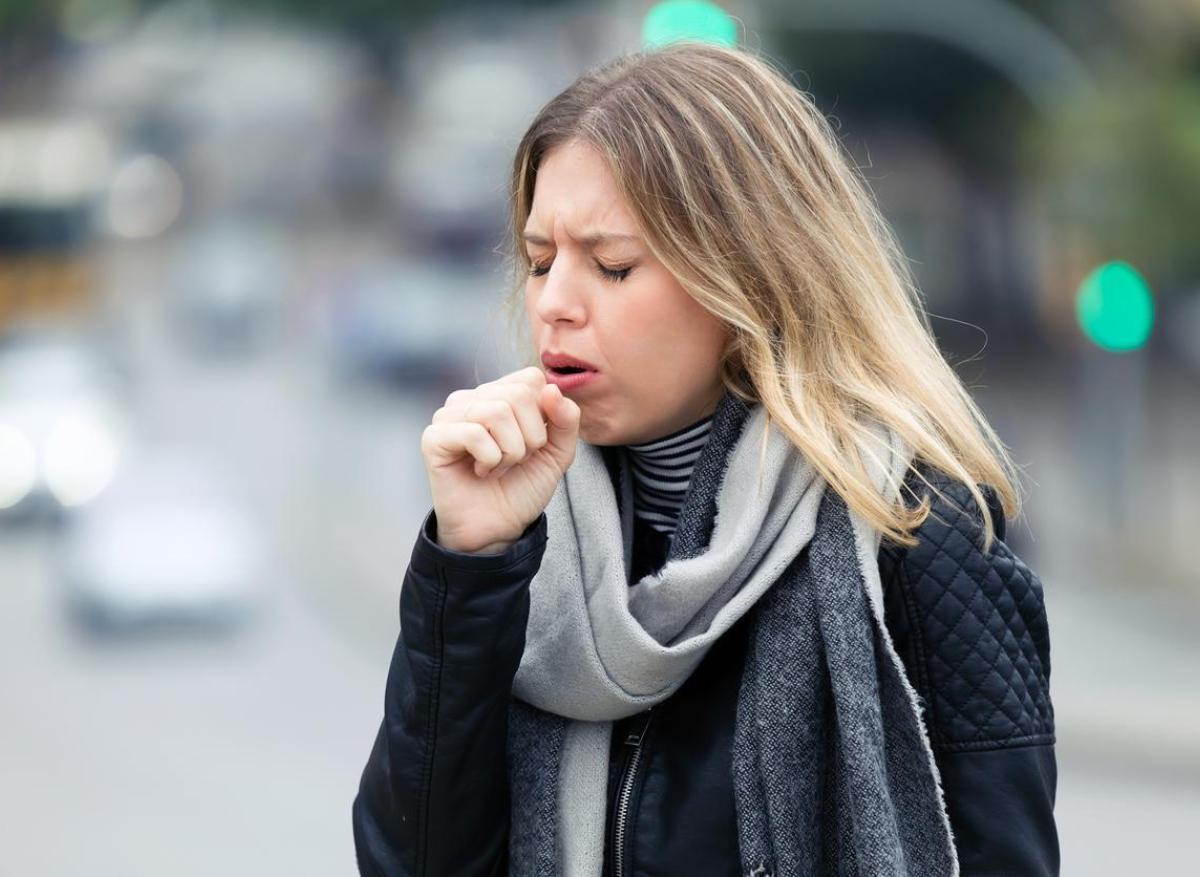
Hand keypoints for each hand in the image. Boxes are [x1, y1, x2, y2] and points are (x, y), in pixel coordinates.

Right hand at [420, 366, 580, 553]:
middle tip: (517, 460)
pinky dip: (490, 459)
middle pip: (517, 394)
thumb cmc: (522, 486)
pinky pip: (474, 433)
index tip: (534, 443)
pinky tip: (482, 471)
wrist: (498, 528)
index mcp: (499, 394)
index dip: (544, 414)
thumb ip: (566, 419)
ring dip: (510, 451)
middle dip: (530, 437)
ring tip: (499, 467)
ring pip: (497, 412)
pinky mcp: (434, 437)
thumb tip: (552, 389)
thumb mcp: (558, 452)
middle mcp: (472, 398)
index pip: (531, 378)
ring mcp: (450, 415)